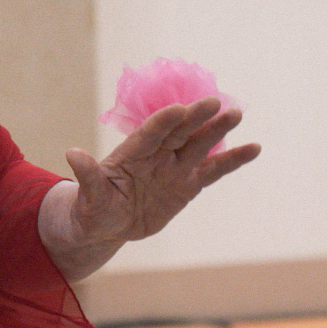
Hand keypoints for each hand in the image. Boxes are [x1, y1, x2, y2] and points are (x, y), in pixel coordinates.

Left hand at [40, 98, 259, 279]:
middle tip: (215, 102)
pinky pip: (213, 170)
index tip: (178, 109)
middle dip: (196, 118)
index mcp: (131, 153)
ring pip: (199, 146)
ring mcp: (174, 168)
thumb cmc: (93, 208)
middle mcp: (156, 155)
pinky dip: (232, 160)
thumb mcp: (88, 197)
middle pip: (179, 132)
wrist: (108, 225)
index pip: (150, 133)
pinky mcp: (188, 184)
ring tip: (236, 114)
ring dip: (217, 131)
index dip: (163, 121)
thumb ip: (87, 176)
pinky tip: (253, 148)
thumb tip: (72, 153)